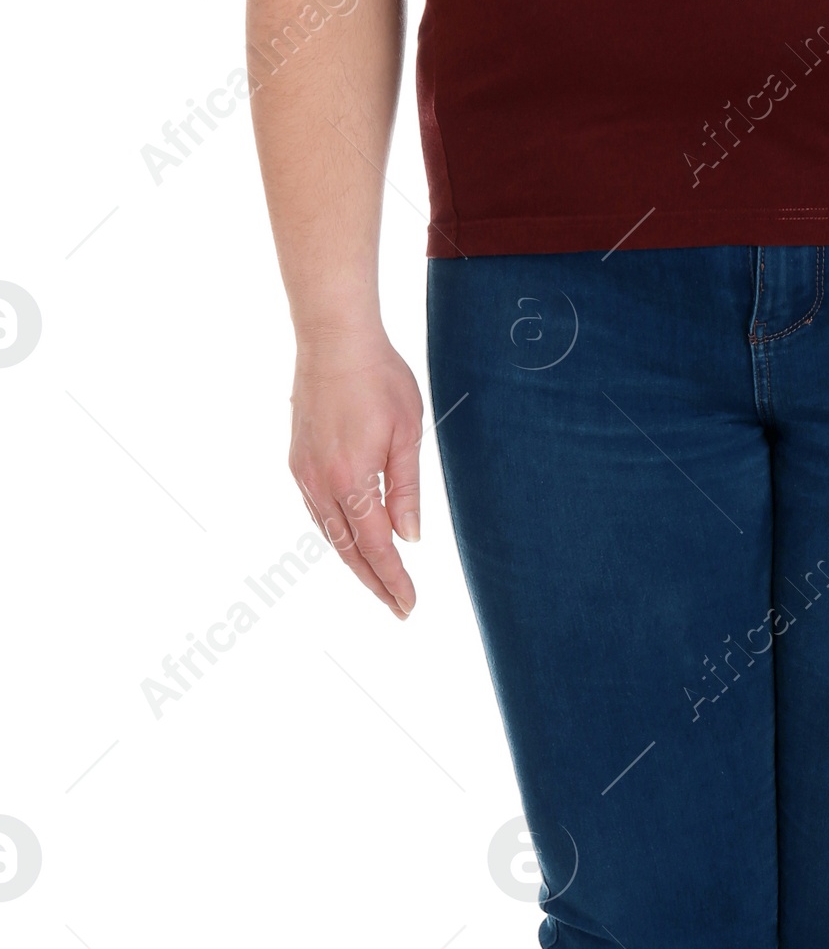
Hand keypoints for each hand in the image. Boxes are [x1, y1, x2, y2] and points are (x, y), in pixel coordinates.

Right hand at [287, 335, 422, 617]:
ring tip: (380, 583)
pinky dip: (337, 535)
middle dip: (375, 583)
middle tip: (399, 609)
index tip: (408, 605)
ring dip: (355, 562)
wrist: (334, 340)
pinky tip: (352, 541)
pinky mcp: (298, 461)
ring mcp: (304, 473)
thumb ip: (406, 490)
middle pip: (350, 550)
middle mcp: (321, 483)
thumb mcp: (407, 434)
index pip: (376, 547)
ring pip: (330, 534)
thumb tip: (409, 539)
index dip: (393, 580)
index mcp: (352, 479)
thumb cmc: (380, 379)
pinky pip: (317, 511)